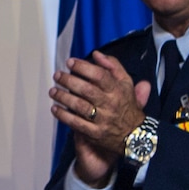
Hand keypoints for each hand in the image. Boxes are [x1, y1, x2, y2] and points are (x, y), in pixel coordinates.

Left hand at [50, 52, 152, 187]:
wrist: (135, 135)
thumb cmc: (126, 105)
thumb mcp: (126, 83)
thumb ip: (113, 66)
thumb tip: (96, 54)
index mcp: (118, 90)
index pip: (100, 76)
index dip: (83, 67)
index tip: (70, 63)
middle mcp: (111, 104)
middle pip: (87, 90)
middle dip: (68, 81)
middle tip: (58, 75)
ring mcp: (103, 120)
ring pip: (79, 106)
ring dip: (63, 97)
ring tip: (53, 90)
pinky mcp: (95, 133)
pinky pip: (76, 123)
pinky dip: (63, 115)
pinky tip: (55, 108)